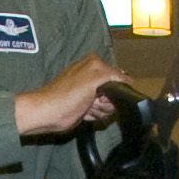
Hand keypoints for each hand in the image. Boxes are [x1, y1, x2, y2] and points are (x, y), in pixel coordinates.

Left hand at [12, 57, 131, 141]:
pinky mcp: (87, 105)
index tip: (102, 95)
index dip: (114, 90)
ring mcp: (90, 91)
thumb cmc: (67, 96)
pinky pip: (101, 113)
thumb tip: (129, 80)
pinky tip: (84, 113)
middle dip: (106, 102)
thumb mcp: (94, 79)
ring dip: (99, 110)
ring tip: (86, 108)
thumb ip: (114, 76)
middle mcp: (93, 75)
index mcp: (95, 63)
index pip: (119, 78)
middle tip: (92, 102)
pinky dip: (94, 115)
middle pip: (115, 93)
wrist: (48, 114)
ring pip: (109, 105)